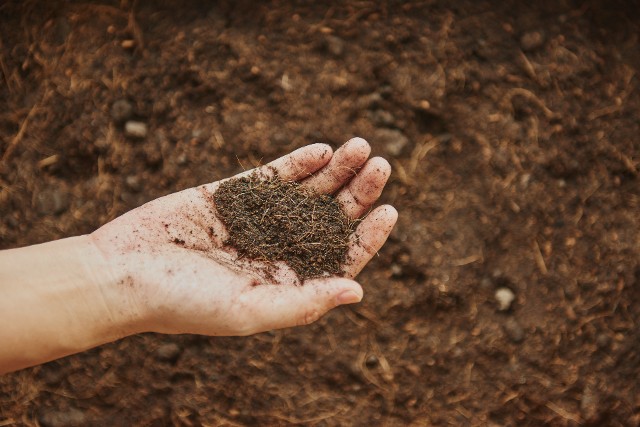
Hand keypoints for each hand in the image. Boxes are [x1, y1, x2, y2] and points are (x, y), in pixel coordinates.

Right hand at [90, 138, 396, 335]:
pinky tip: (322, 150)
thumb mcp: (248, 309)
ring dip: (336, 170)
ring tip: (361, 147)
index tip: (388, 211)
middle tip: (382, 166)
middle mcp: (277, 251)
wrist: (121, 274)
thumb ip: (303, 302)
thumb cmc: (184, 302)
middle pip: (329, 219)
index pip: (339, 259)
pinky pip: (273, 176)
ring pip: (307, 192)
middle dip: (357, 193)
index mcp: (286, 282)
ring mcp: (256, 220)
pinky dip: (298, 163)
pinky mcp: (232, 195)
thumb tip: (358, 290)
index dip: (367, 237)